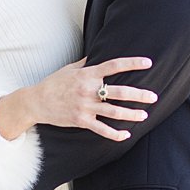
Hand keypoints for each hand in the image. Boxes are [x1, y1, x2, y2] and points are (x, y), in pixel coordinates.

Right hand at [7, 56, 157, 141]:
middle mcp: (88, 90)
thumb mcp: (69, 68)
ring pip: (114, 111)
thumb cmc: (53, 83)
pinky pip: (101, 129)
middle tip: (153, 97)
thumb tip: (98, 53)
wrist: (36, 101)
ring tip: (144, 115)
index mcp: (87, 74)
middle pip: (119, 92)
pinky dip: (115, 134)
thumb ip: (86, 63)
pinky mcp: (81, 121)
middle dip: (139, 95)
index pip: (114, 66)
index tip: (148, 63)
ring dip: (131, 114)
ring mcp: (85, 106)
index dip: (132, 63)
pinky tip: (126, 135)